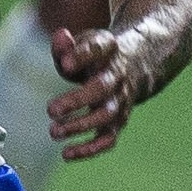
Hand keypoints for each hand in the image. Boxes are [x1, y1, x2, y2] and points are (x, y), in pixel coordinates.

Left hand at [45, 26, 148, 161]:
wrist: (140, 62)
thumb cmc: (100, 55)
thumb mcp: (85, 42)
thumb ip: (66, 45)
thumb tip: (60, 37)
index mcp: (109, 49)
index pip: (97, 49)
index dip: (81, 55)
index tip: (64, 65)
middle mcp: (118, 75)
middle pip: (101, 88)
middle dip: (77, 100)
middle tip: (51, 110)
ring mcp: (122, 98)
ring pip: (106, 115)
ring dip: (80, 126)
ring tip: (54, 132)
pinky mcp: (120, 119)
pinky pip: (109, 138)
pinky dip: (90, 148)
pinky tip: (67, 153)